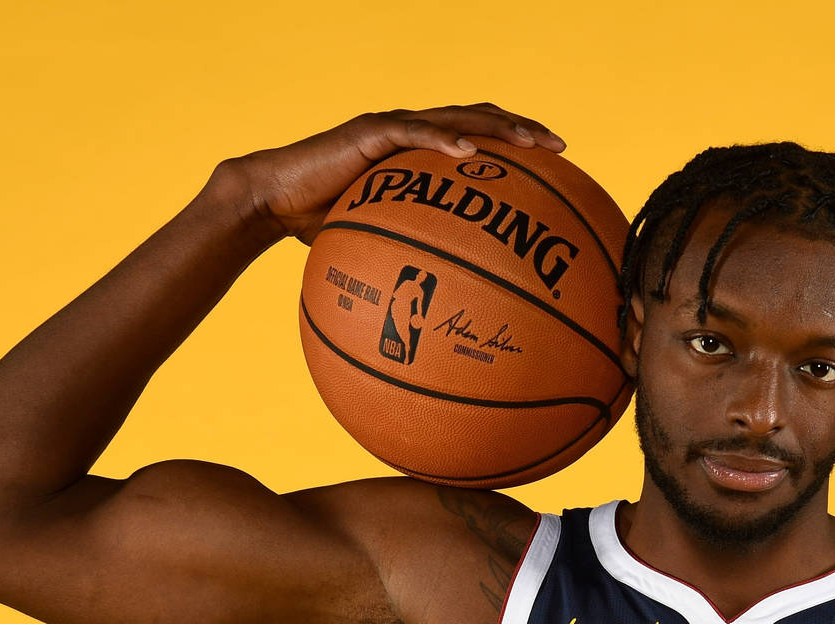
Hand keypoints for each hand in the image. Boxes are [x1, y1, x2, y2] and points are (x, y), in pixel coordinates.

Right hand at [213, 102, 566, 244]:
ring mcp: (390, 126)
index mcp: (417, 150)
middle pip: (478, 117)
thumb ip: (413, 251)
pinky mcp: (367, 132)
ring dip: (496, 129)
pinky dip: (443, 140)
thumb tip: (448, 295)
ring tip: (531, 144)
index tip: (555, 161)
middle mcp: (409, 130)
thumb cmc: (323, 223)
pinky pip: (412, 134)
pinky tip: (470, 154)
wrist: (274, 202)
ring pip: (454, 118)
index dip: (515, 141)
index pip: (477, 134)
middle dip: (522, 129)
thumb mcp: (379, 238)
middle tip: (560, 147)